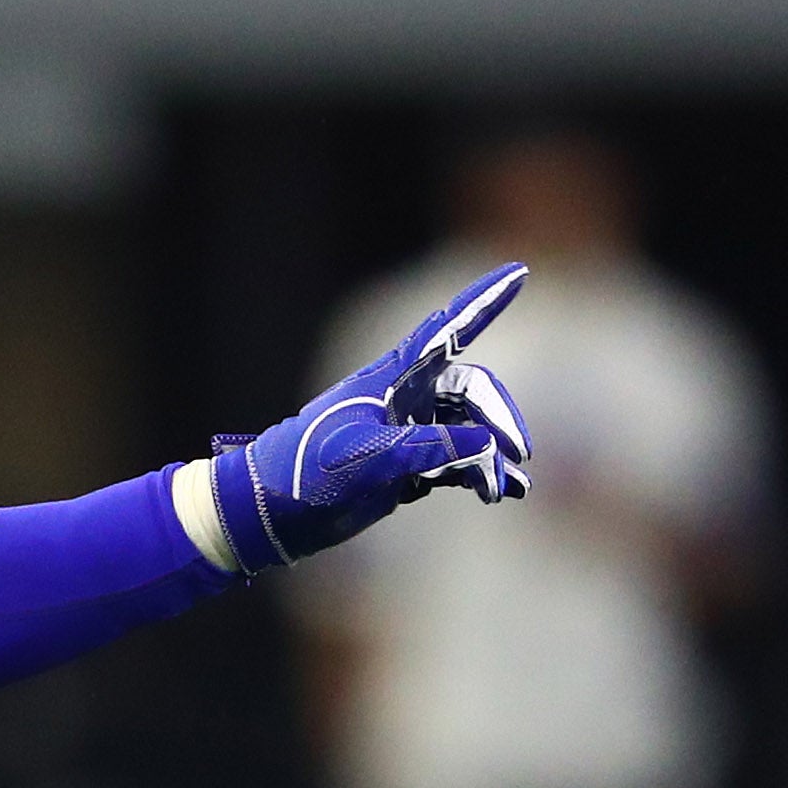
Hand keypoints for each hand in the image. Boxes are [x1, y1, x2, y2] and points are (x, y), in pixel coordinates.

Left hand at [207, 262, 532, 569]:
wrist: (269, 515)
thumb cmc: (304, 475)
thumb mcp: (364, 458)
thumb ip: (425, 449)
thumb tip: (485, 446)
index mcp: (390, 379)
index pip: (446, 332)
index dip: (484, 302)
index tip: (519, 272)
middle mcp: (403, 399)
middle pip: (473, 391)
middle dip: (500, 418)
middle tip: (518, 453)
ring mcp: (407, 433)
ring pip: (471, 430)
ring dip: (494, 454)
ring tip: (506, 488)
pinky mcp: (407, 467)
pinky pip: (459, 461)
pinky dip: (482, 472)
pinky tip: (505, 490)